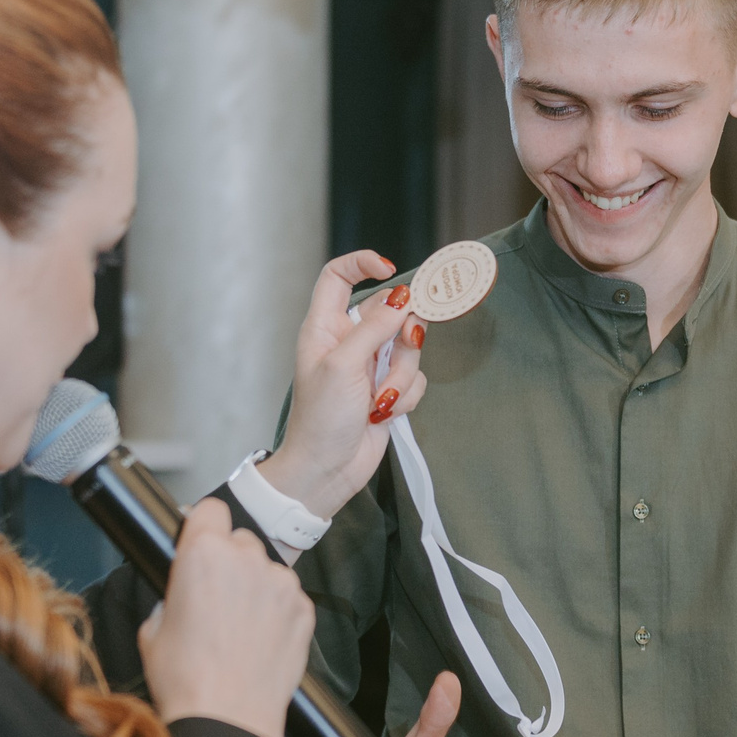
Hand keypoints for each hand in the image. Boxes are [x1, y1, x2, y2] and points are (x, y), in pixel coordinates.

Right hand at [140, 500, 314, 736]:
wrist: (228, 720)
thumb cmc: (187, 680)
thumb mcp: (154, 629)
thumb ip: (173, 595)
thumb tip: (184, 592)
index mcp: (202, 555)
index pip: (210, 508)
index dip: (203, 525)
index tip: (201, 540)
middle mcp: (246, 560)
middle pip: (240, 539)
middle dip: (229, 560)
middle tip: (217, 597)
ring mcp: (281, 584)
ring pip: (268, 567)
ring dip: (256, 585)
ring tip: (241, 626)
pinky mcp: (305, 610)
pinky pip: (289, 596)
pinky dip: (278, 610)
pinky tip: (261, 639)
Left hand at [259, 252, 426, 519]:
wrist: (325, 472)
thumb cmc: (321, 420)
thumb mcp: (344, 366)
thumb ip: (375, 328)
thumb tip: (403, 297)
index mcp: (324, 327)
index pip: (338, 276)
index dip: (362, 264)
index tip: (389, 269)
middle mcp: (348, 341)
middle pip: (389, 311)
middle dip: (403, 333)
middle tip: (406, 344)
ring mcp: (370, 365)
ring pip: (408, 347)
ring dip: (402, 375)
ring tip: (381, 400)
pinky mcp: (388, 390)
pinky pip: (415, 378)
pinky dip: (406, 396)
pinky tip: (385, 415)